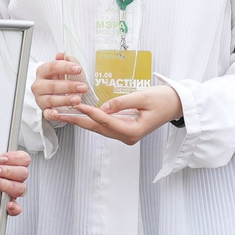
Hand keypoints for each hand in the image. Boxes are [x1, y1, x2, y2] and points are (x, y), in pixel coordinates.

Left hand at [0, 149, 31, 215]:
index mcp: (13, 166)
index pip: (23, 159)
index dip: (15, 158)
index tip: (0, 158)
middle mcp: (16, 179)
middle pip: (23, 173)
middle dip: (8, 171)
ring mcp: (14, 192)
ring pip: (20, 188)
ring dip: (7, 185)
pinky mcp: (10, 206)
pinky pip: (18, 208)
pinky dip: (14, 207)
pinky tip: (8, 205)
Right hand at [31, 55, 89, 119]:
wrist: (54, 92)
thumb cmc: (58, 79)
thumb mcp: (63, 68)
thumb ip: (64, 61)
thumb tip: (62, 55)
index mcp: (42, 71)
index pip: (52, 67)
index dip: (65, 67)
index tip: (78, 69)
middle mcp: (39, 85)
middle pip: (52, 85)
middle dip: (69, 86)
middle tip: (83, 87)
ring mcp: (40, 98)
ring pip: (51, 100)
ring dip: (65, 100)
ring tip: (77, 99)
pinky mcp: (44, 110)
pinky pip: (46, 114)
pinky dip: (52, 115)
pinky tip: (58, 114)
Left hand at [64, 82, 183, 145]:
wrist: (177, 105)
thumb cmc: (164, 99)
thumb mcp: (143, 97)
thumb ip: (122, 102)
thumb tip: (103, 105)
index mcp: (132, 131)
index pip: (105, 120)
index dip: (89, 111)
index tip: (75, 104)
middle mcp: (127, 136)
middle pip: (96, 128)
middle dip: (76, 120)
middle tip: (57, 114)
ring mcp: (125, 135)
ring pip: (98, 128)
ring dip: (80, 121)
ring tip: (62, 114)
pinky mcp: (124, 129)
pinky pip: (104, 126)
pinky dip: (91, 119)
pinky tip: (78, 115)